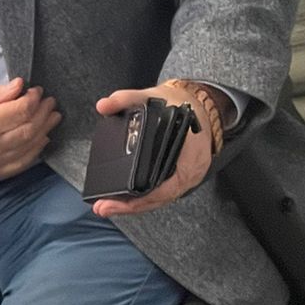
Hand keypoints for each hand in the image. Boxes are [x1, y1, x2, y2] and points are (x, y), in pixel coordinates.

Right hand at [0, 78, 59, 183]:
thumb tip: (18, 86)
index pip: (19, 111)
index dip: (33, 99)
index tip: (37, 91)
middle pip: (28, 129)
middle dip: (44, 114)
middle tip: (51, 103)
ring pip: (28, 148)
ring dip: (44, 131)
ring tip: (52, 118)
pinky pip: (19, 165)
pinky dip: (34, 152)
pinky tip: (41, 140)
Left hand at [89, 84, 213, 217]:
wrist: (201, 105)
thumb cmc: (179, 104)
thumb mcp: (152, 96)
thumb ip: (126, 99)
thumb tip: (103, 105)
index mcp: (189, 154)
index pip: (167, 186)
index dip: (143, 198)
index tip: (119, 201)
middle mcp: (192, 170)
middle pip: (160, 197)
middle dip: (132, 206)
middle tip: (104, 208)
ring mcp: (189, 176)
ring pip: (161, 198)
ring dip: (136, 205)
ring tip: (109, 207)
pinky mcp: (182, 177)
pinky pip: (164, 193)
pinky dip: (146, 198)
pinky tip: (126, 201)